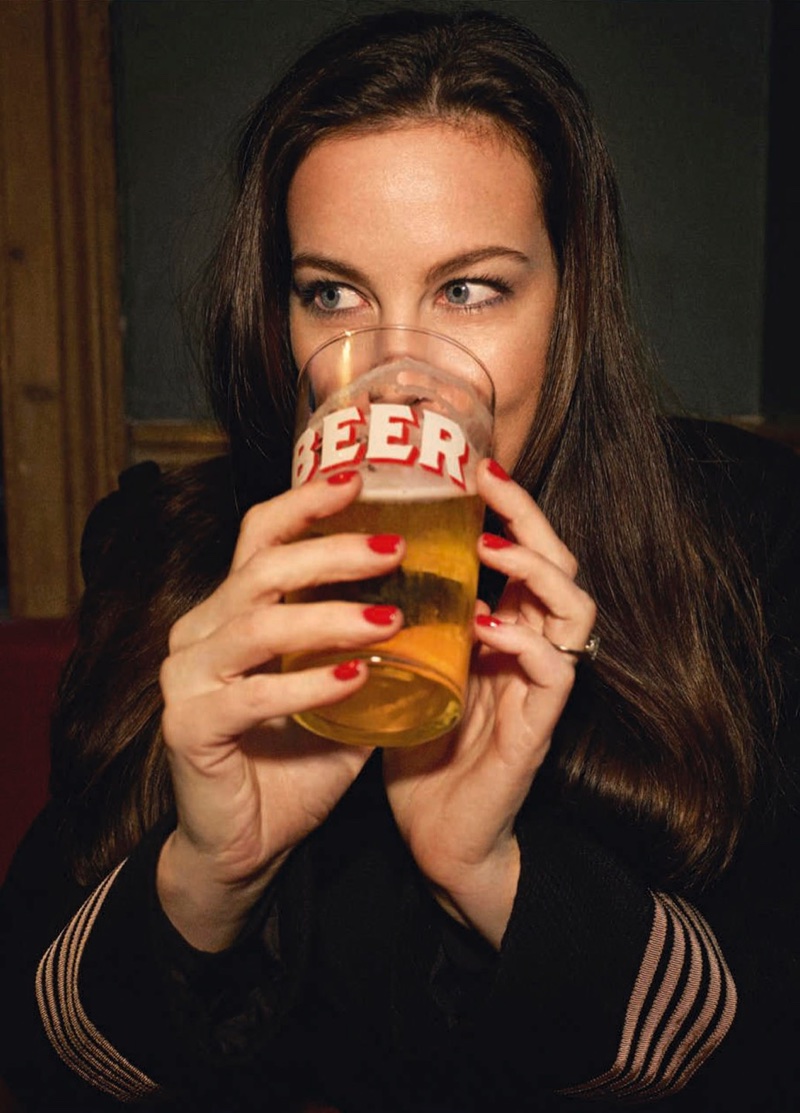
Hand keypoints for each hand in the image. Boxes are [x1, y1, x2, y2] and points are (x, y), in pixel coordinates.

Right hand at [157, 471, 404, 949]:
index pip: (260, 536)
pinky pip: (254, 694)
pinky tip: (356, 678)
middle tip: (396, 550)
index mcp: (229, 611)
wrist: (245, 842)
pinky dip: (310, 683)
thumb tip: (442, 600)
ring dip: (330, 615)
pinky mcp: (190, 726)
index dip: (306, 502)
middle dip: (333, 552)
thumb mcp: (337, 687)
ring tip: (391, 619)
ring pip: (258, 623)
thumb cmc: (293, 759)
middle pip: (262, 568)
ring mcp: (187, 678)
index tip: (360, 478)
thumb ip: (365, 644)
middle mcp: (199, 632)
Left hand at [383, 459, 595, 946]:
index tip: (472, 465)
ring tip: (490, 547)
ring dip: (535, 570)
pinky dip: (522, 640)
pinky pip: (553, 671)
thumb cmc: (421, 746)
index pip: (524, 551)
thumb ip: (405, 617)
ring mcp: (540, 687)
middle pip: (560, 564)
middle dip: (529, 515)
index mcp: (505, 628)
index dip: (508, 505)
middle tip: (489, 479)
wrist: (438, 835)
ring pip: (574, 609)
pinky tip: (484, 625)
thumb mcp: (409, 665)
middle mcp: (532, 648)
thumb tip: (355, 557)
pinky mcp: (537, 729)